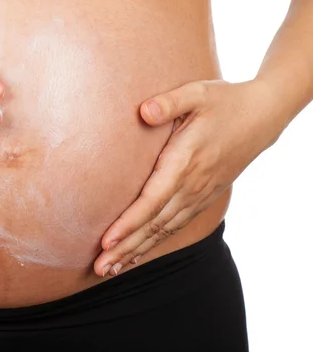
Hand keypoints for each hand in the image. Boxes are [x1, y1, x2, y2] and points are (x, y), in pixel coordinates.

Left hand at [94, 79, 283, 276]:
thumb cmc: (224, 101)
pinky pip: (177, 225)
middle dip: (125, 248)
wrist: (262, 115)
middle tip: (100, 268)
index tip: (107, 241)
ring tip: (113, 269)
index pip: (152, 200)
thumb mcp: (197, 93)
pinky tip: (140, 252)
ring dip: (138, 250)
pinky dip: (156, 241)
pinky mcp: (204, 195)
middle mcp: (192, 184)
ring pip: (165, 229)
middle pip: (154, 223)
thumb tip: (144, 111)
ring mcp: (200, 193)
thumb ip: (169, 102)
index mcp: (185, 161)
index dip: (129, 223)